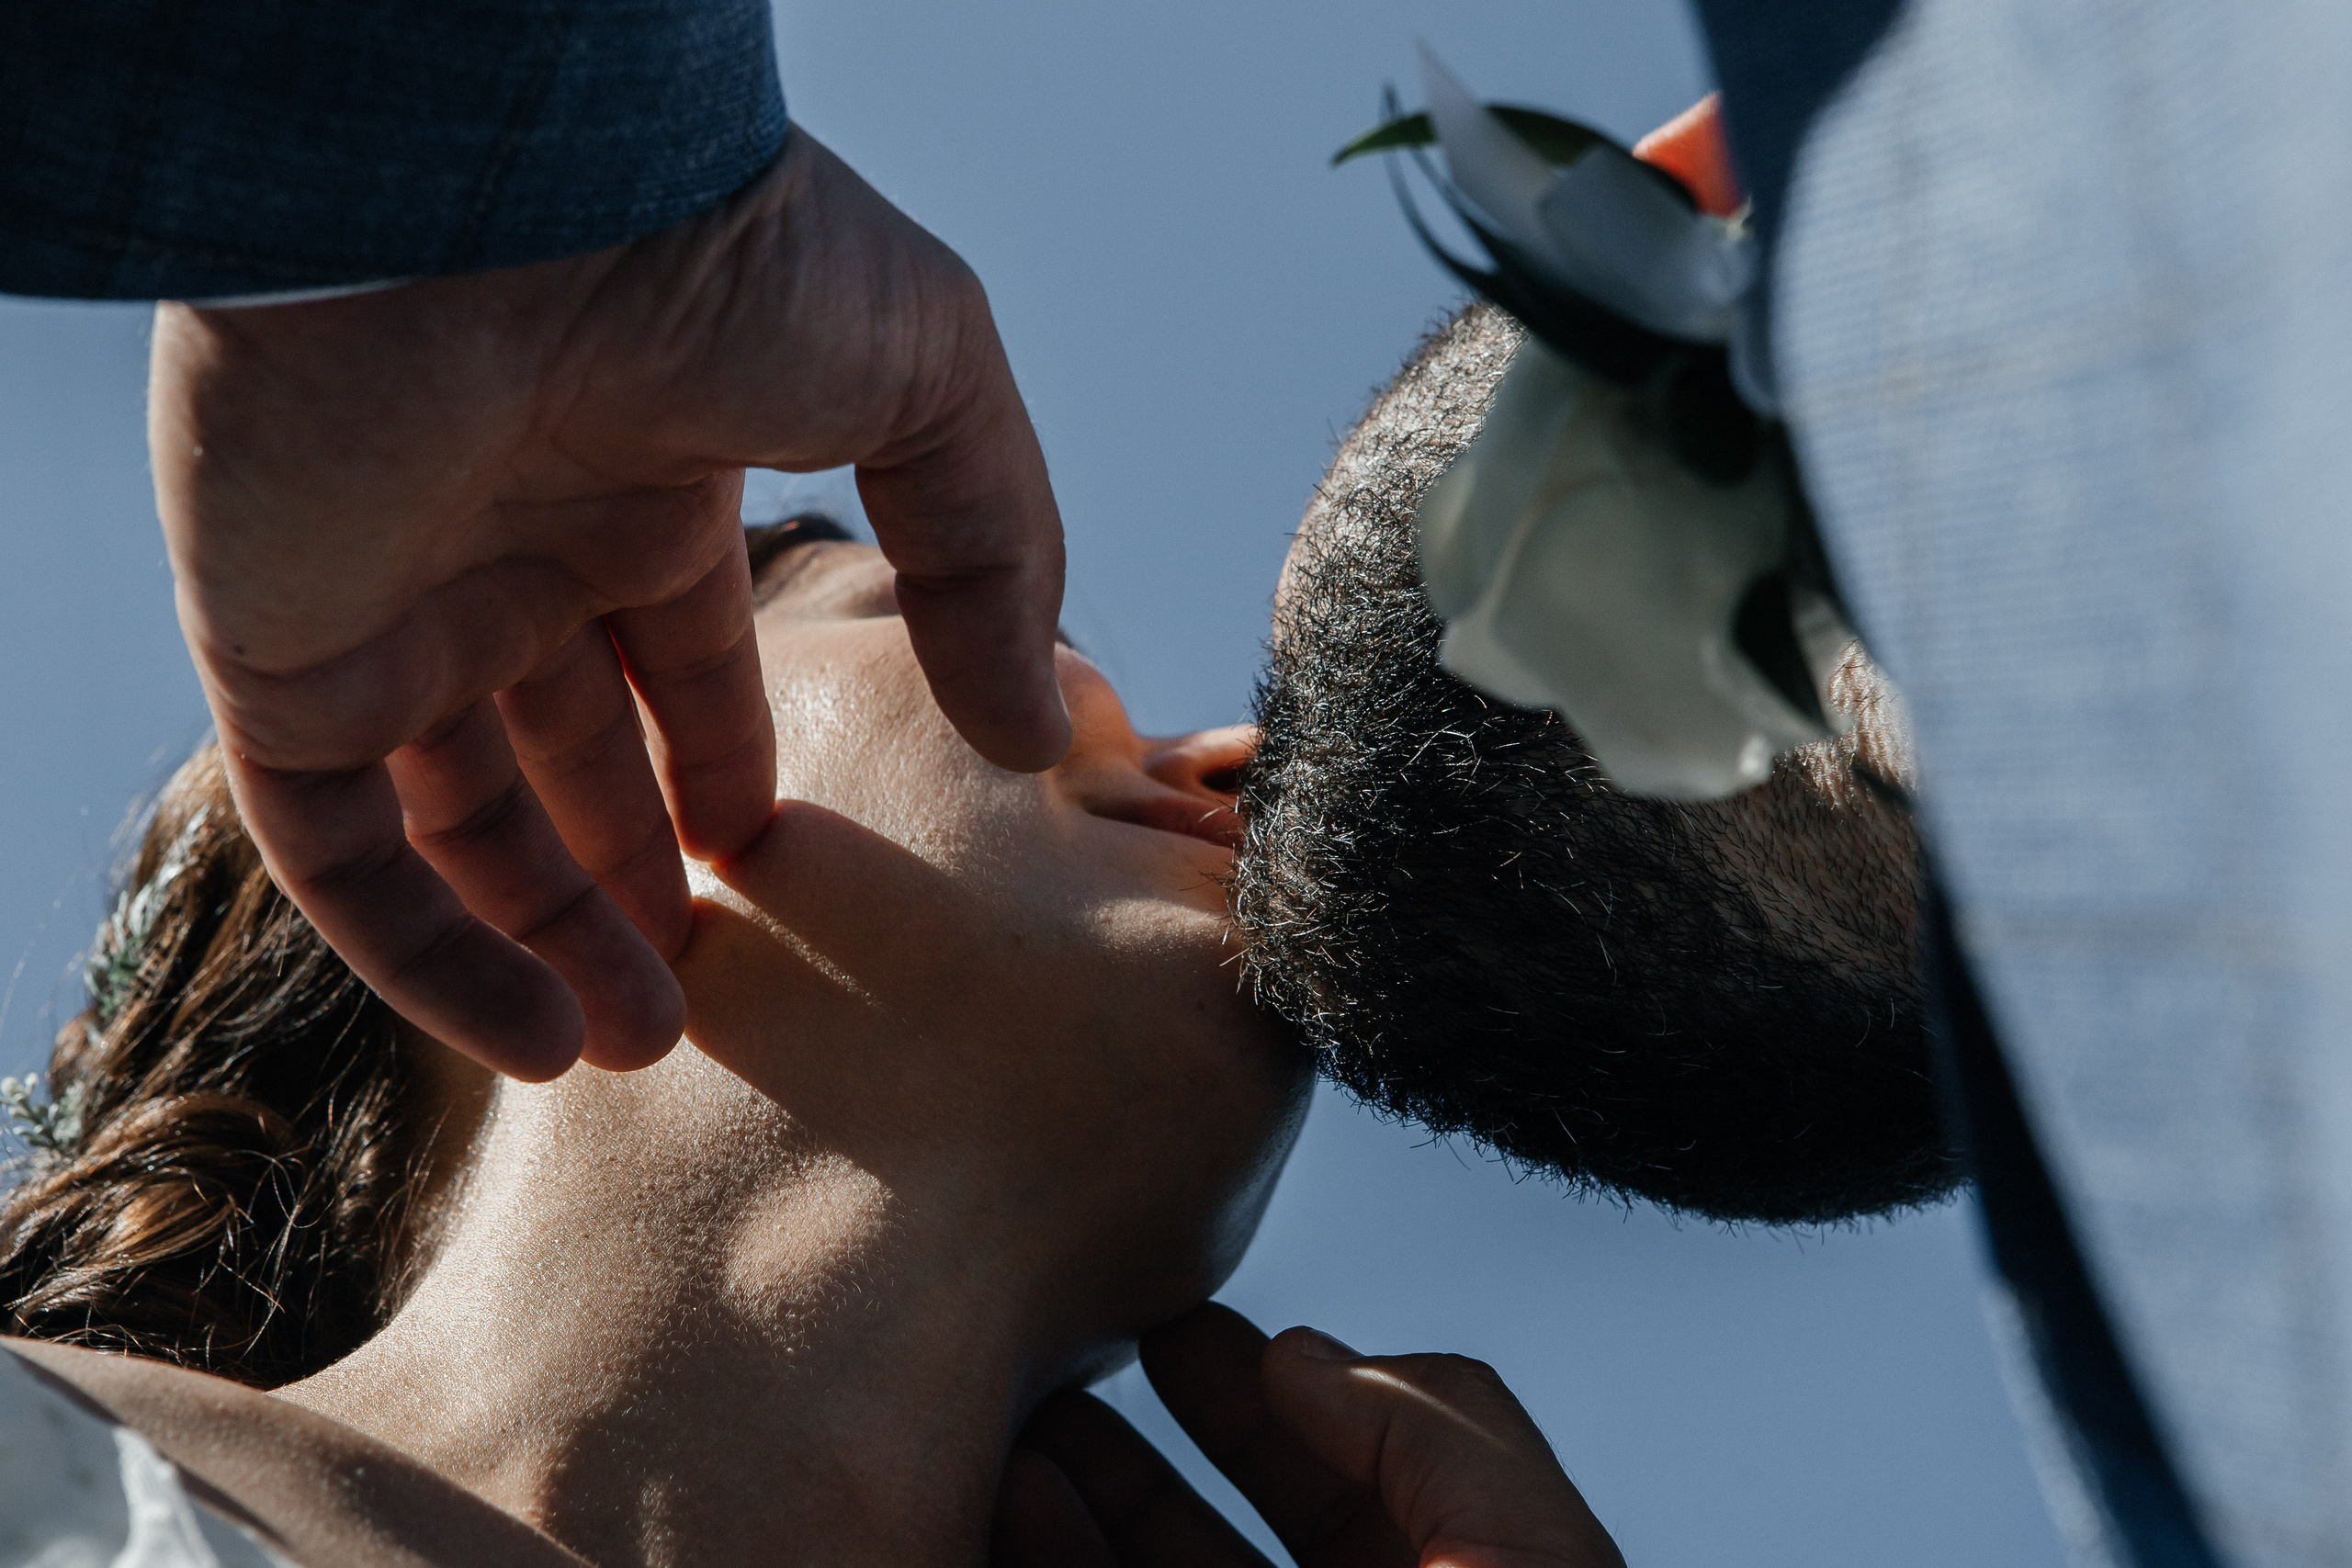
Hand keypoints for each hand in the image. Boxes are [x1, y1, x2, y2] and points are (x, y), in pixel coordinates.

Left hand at [151, 131, 1069, 1080]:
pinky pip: (335, 851)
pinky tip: (527, 1039)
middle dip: (634, 874)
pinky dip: (421, 958)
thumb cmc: (724, 249)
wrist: (494, 185)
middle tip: (701, 1001)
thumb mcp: (930, 380)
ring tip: (637, 1049)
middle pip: (564, 750)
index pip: (673, 651)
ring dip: (545, 941)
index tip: (766, 867)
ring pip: (455, 818)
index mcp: (640, 474)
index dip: (719, 762)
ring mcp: (388, 603)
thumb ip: (993, 552)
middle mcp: (506, 543)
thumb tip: (1041, 730)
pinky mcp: (280, 659)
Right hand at [994, 1304, 1623, 1567]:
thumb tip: (1293, 1353)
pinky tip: (1014, 1503)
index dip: (1249, 1392)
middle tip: (1043, 1359)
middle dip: (1129, 1445)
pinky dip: (1051, 1565)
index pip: (1336, 1477)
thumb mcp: (1531, 1549)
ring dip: (1073, 1506)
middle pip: (1216, 1537)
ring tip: (1004, 1425)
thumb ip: (1429, 1429)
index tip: (1163, 1315)